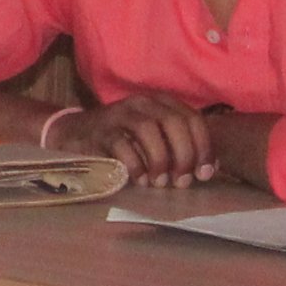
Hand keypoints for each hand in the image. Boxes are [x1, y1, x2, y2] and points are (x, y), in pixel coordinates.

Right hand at [55, 94, 214, 186]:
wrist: (76, 134)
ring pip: (148, 130)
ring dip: (160, 160)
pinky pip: (121, 145)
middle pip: (173, 122)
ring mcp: (118, 114)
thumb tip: (209, 168)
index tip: (204, 173)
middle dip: (184, 154)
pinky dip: (135, 166)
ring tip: (160, 182)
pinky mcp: (100, 131)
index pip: (192, 118)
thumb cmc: (124, 139)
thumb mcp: (155, 137)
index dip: (203, 147)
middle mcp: (141, 103)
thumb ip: (180, 147)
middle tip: (183, 181)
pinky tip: (139, 180)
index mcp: (160, 102)